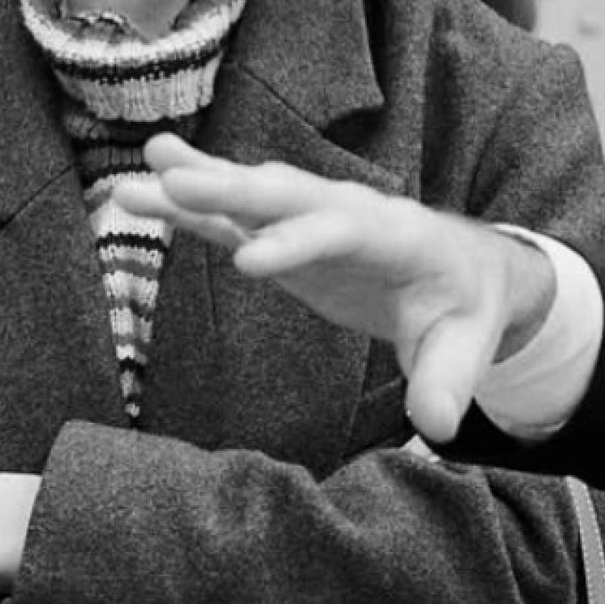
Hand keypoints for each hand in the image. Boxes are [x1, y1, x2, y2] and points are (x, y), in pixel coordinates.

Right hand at [114, 135, 554, 441]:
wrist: (463, 273)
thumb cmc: (464, 309)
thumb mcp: (466, 348)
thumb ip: (449, 383)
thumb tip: (439, 427)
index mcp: (396, 235)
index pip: (342, 231)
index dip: (298, 243)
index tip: (248, 263)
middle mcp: (348, 212)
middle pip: (285, 194)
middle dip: (230, 188)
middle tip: (173, 181)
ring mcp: (312, 218)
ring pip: (250, 196)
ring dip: (196, 184)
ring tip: (138, 176)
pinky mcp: (285, 235)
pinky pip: (233, 217)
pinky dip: (192, 205)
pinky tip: (146, 189)